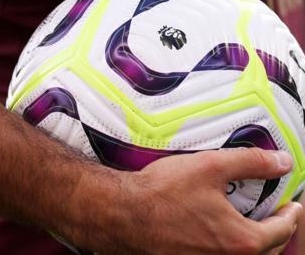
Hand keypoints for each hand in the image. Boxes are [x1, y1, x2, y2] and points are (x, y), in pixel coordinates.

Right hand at [69, 148, 302, 254]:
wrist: (120, 213)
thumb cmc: (160, 194)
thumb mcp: (210, 166)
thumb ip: (250, 163)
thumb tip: (280, 162)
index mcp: (239, 240)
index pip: (280, 231)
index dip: (290, 215)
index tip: (292, 206)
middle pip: (264, 251)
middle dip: (274, 233)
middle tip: (274, 217)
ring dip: (249, 242)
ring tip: (244, 224)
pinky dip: (223, 246)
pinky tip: (211, 229)